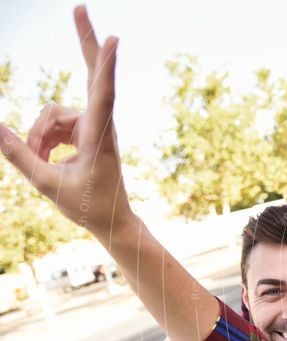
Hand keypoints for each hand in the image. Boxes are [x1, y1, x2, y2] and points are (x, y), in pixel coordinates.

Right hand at [0, 6, 130, 241]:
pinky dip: (44, 141)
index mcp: (99, 138)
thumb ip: (19, 156)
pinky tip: (49, 160)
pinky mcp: (86, 128)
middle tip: (79, 6)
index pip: (102, 96)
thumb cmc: (88, 206)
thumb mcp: (47, 185)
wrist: (111, 219)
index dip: (105, 67)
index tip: (115, 40)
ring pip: (52, 114)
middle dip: (84, 41)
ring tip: (47, 165)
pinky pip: (53, 124)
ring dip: (40, 138)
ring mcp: (93, 124)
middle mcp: (100, 125)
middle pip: (91, 76)